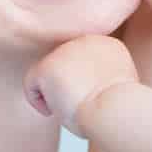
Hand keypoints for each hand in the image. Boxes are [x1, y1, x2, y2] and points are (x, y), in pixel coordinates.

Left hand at [23, 35, 137, 135]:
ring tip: (73, 108)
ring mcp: (64, 50)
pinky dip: (40, 103)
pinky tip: (56, 111)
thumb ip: (101, 77)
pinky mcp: (47, 64)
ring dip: (57, 95)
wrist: (116, 109)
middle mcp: (85, 40)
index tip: (94, 102)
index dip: (84, 85)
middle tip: (83, 107)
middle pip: (65, 66)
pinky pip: (31, 85)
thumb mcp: (117, 85)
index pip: (83, 63)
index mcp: (107, 45)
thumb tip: (86, 86)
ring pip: (49, 76)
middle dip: (69, 88)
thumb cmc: (120, 109)